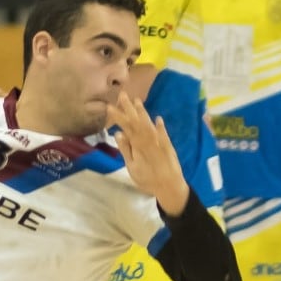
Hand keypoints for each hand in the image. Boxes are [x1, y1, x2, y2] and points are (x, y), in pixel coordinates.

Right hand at [107, 92, 189, 214]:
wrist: (171, 186)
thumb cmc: (148, 180)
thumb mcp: (132, 168)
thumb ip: (126, 150)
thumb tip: (118, 133)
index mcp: (138, 144)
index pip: (126, 126)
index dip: (118, 116)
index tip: (109, 106)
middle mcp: (149, 139)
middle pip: (138, 120)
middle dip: (129, 107)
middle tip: (123, 95)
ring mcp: (160, 141)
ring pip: (149, 123)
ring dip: (143, 112)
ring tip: (137, 101)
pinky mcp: (168, 145)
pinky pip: (163, 132)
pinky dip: (160, 125)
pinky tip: (158, 118)